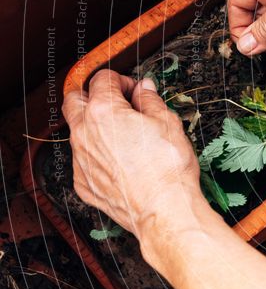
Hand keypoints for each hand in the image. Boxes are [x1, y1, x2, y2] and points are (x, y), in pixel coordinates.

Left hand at [62, 70, 203, 239]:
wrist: (163, 209)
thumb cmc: (167, 167)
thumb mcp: (168, 123)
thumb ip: (150, 100)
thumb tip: (144, 89)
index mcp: (104, 112)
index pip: (102, 80)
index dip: (122, 80)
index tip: (134, 90)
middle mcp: (84, 133)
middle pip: (73, 100)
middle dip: (92, 95)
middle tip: (116, 102)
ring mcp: (80, 160)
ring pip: (77, 131)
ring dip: (95, 126)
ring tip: (124, 135)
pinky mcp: (82, 182)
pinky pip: (84, 160)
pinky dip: (99, 154)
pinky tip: (122, 162)